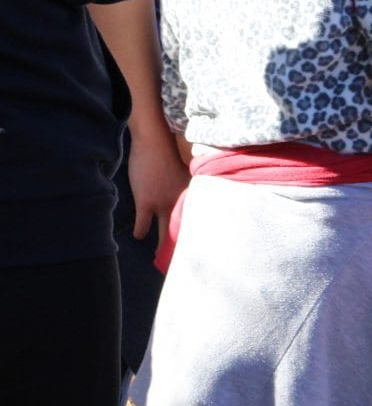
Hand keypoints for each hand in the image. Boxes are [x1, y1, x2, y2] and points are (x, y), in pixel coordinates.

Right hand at [128, 122, 188, 250]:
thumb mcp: (186, 174)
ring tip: (159, 258)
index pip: (198, 224)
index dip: (198, 240)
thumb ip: (187, 191)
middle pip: (184, 234)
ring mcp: (164, 204)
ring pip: (165, 235)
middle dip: (182, 251)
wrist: (154, 140)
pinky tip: (139, 235)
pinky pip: (143, 226)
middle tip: (181, 264)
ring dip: (161, 248)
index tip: (199, 251)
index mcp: (193, 197)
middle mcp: (182, 204)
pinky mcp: (147, 202)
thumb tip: (187, 202)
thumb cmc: (168, 154)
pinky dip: (140, 232)